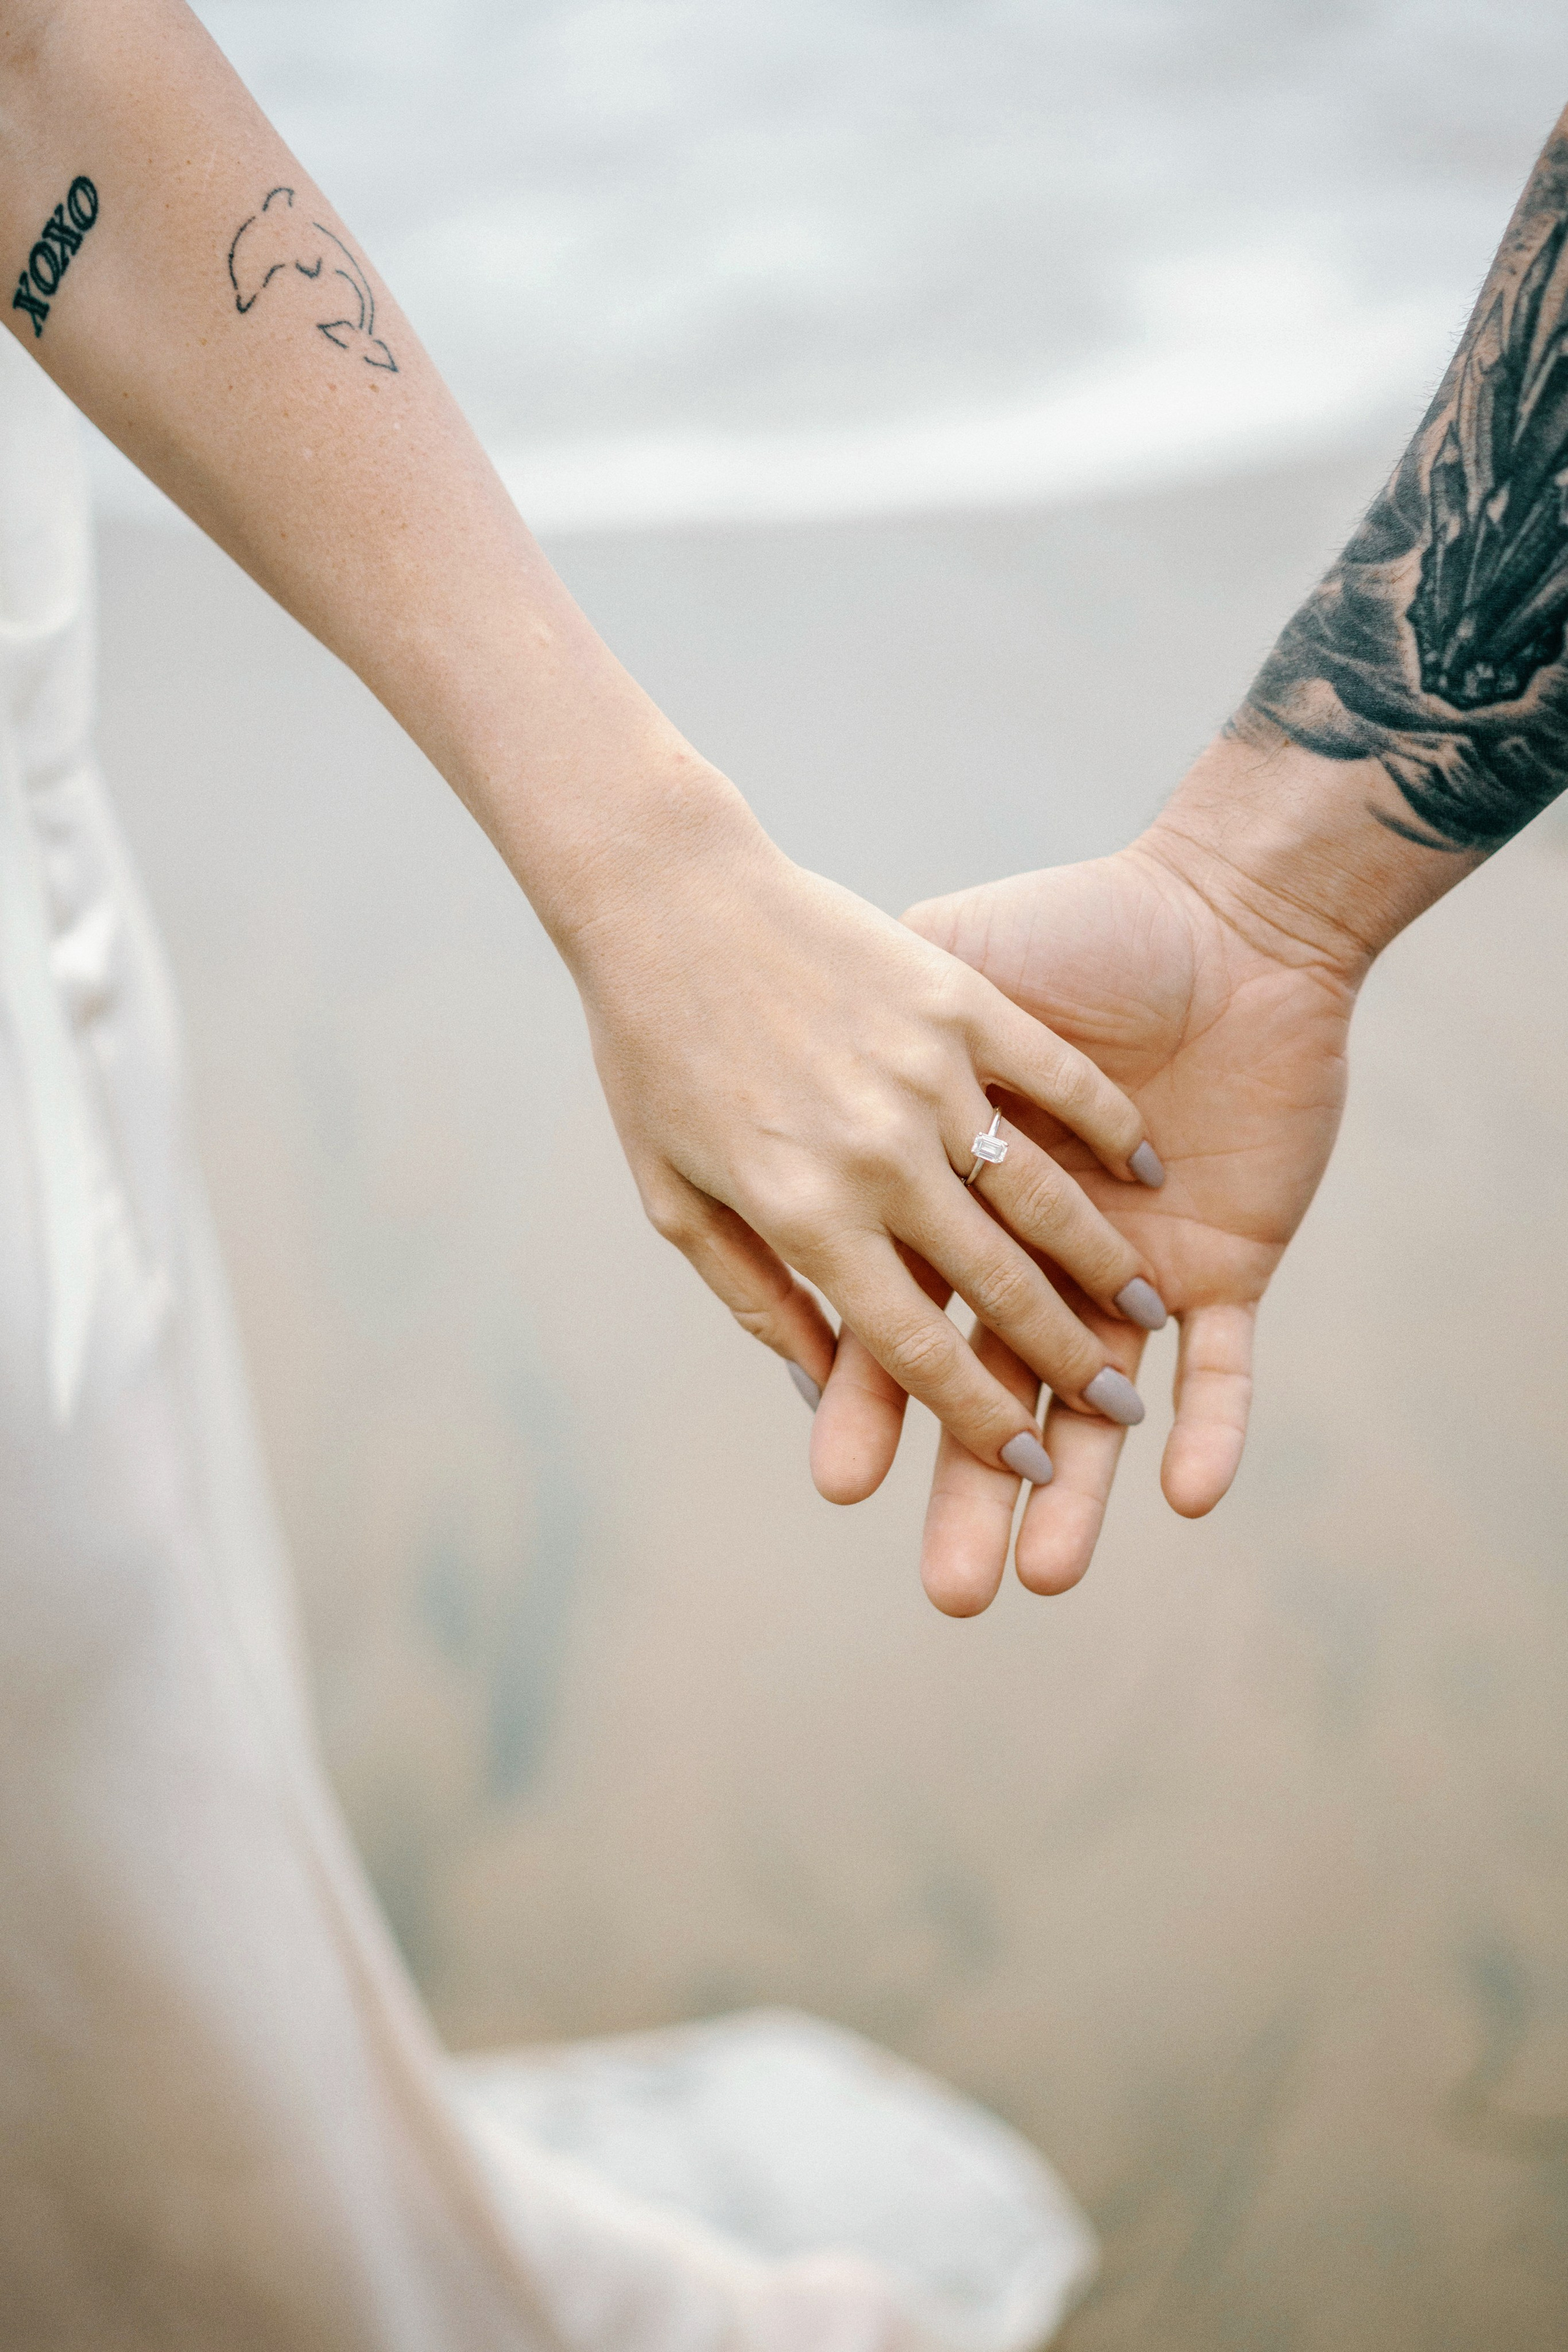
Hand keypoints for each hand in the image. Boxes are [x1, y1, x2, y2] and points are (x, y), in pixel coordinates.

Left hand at [570, 779, 1170, 1470]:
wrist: (666, 893)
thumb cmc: (654, 1055)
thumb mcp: (674, 1197)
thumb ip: (756, 1297)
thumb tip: (821, 1396)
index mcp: (803, 1214)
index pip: (913, 1349)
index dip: (979, 1423)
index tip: (1027, 1467)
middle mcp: (874, 1156)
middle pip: (998, 1287)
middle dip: (1066, 1366)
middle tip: (1115, 1414)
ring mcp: (926, 1074)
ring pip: (1044, 1195)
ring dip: (1107, 1266)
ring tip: (1145, 1309)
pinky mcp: (960, 1000)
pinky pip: (1060, 1083)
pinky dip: (1112, 1133)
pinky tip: (1148, 1172)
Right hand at [809, 833, 1357, 1611]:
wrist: (1211, 909)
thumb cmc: (1062, 930)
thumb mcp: (933, 994)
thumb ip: (878, 1089)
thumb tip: (801, 1231)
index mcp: (953, 1206)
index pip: (900, 1326)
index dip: (875, 1403)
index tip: (837, 1479)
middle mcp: (1031, 1261)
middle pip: (991, 1390)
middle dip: (973, 1487)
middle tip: (947, 1591)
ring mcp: (1131, 1272)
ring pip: (1097, 1403)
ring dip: (1084, 1498)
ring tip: (1049, 1577)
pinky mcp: (1225, 1262)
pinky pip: (1224, 1366)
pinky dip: (1213, 1428)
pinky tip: (1189, 1495)